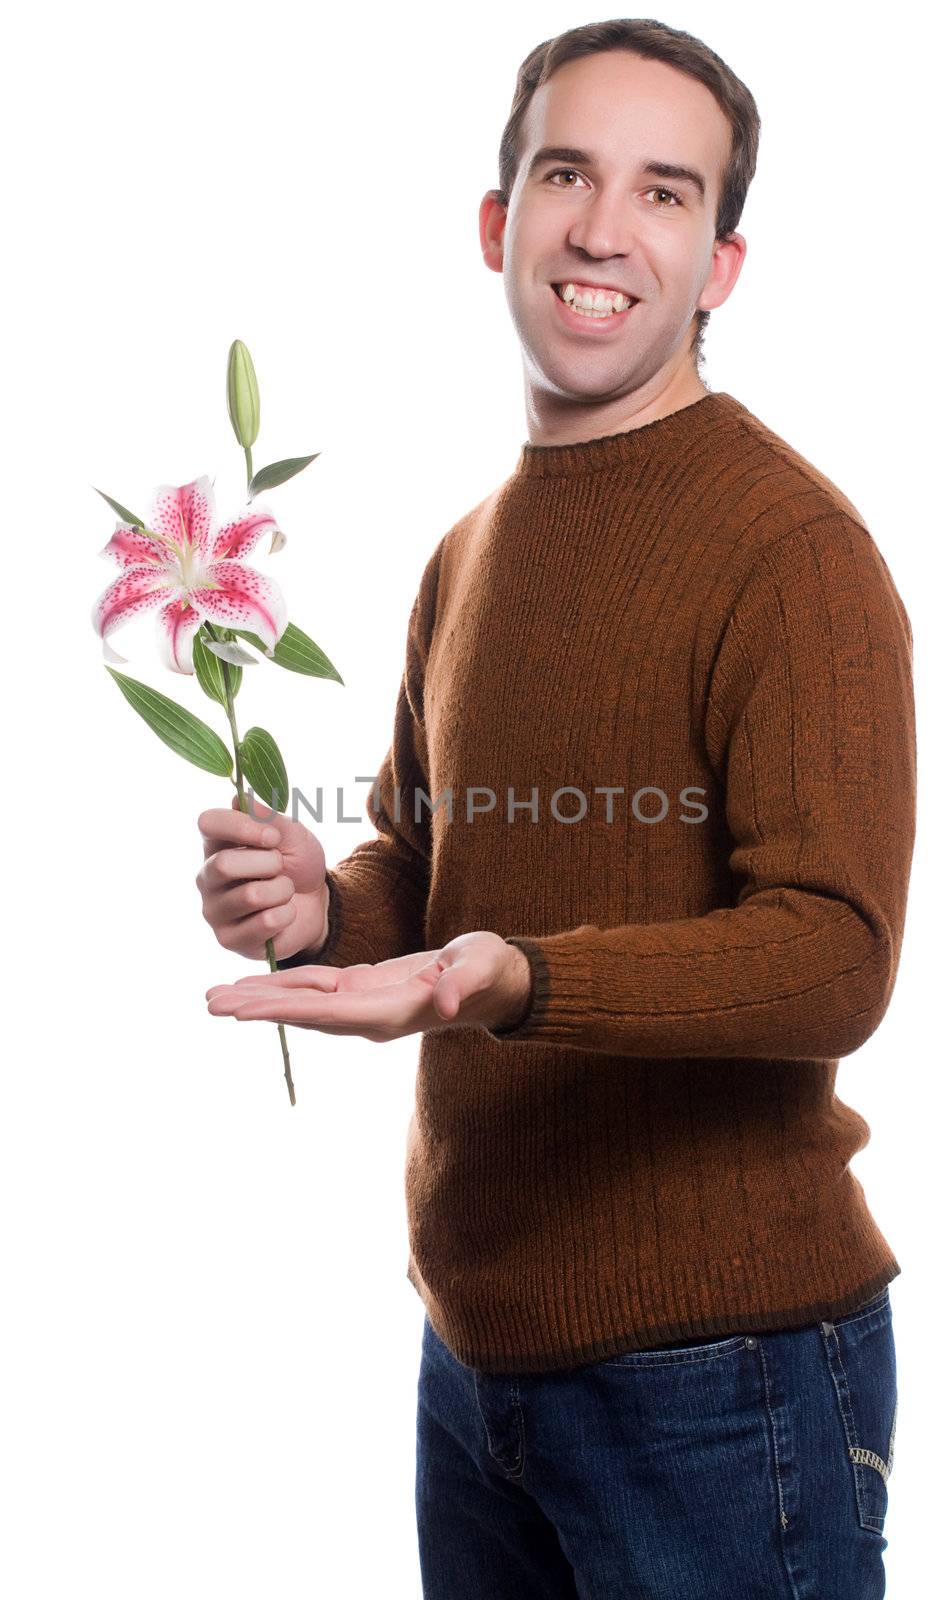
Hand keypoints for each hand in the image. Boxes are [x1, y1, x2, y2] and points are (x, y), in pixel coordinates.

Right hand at [196, 793, 328, 960]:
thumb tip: (240, 799)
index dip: (241, 826)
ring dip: (282, 891)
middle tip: (281, 868)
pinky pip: (265, 922)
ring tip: (283, 892)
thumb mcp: (293, 835)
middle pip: (224, 864)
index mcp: (217, 844)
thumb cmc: (298, 865)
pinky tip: (282, 914)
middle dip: (268, 864)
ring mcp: (214, 910)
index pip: (207, 822)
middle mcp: (207, 876)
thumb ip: (268, 817)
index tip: (272, 836)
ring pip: (250, 896)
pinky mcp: (229, 939)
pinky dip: (287, 914)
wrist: (317, 904)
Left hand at [205, 931, 532, 1040]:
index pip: (327, 1011)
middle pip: (303, 1013)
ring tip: (216, 995)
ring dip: (260, 998)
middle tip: (211, 1003)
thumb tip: (446, 1002)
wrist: (497, 982)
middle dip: (257, 1007)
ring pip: (302, 1002)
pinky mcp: (361, 990)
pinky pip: (314, 989)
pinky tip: (255, 983)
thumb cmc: (491, 970)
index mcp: (390, 1012)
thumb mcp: (481, 966)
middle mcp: (368, 1016)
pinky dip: (282, 985)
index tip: (246, 1009)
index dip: (285, 1008)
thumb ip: (462, 983)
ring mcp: (362, 1005)